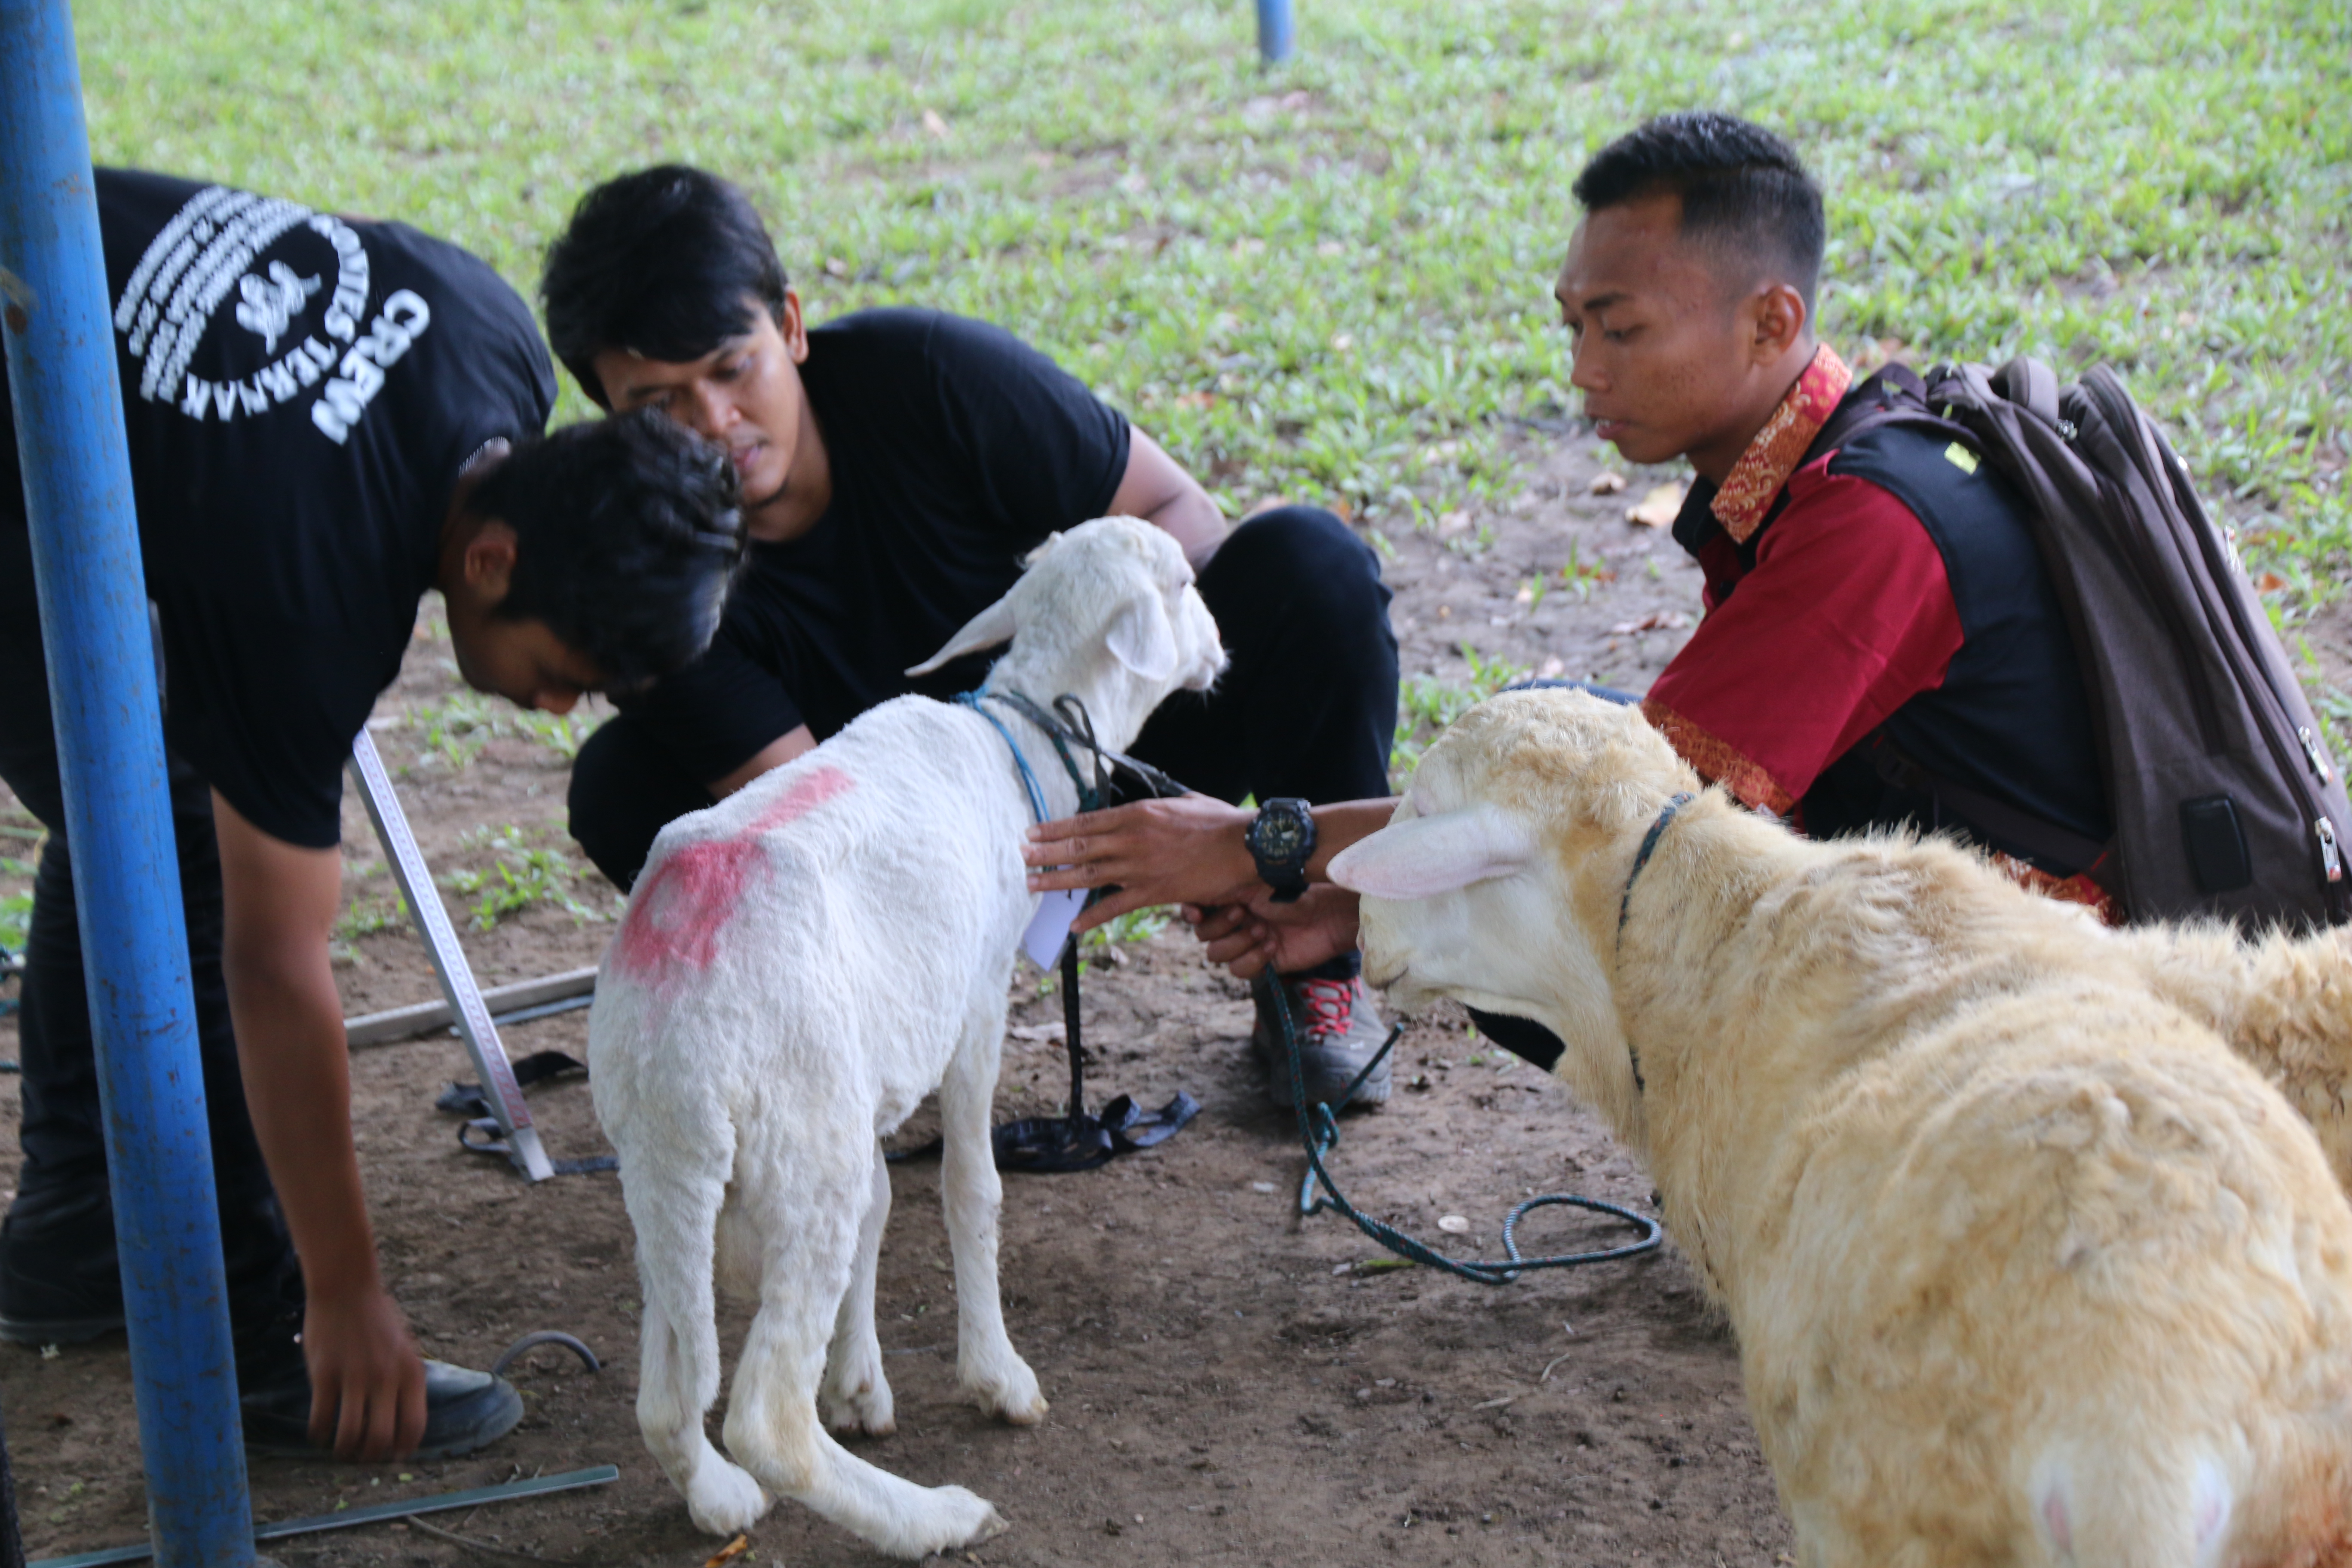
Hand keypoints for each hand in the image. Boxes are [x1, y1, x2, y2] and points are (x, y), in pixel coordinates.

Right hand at [303, 1287, 428, 1460]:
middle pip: (381, 1438)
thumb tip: (402, 1420)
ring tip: (339, 1450)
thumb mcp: (405, 1348)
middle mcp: (386, 1378)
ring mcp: (354, 1378)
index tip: (393, 1457)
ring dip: (343, 1451)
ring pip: (350, 1435)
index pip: (414, 1425)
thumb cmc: (377, 1318)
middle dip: (370, 1456)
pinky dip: (319, 1434)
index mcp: (411, 1372)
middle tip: (361, 1457)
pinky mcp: (324, 1375)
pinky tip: (318, 1434)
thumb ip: (405, 1380)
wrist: (347, 1289)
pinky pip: (321, 1419)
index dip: (404, 1448)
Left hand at [1025, 795, 1258, 932]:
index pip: (1086, 822)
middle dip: (1045, 853)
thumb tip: (1146, 812)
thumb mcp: (1183, 803)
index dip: (1055, 828)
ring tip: (1031, 884)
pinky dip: (1093, 916)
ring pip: (1089, 875)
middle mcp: (1132, 840)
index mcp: (1138, 814)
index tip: (1032, 831)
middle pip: (1079, 847)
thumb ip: (1157, 809)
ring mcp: (1140, 868)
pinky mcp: (1154, 892)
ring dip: (1057, 881)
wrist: (1245, 848)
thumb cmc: (1219, 823)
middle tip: (1019, 856)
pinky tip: (1073, 924)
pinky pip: (1116, 906)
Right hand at [1185, 884, 1361, 979]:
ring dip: (1237, 943)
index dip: (1190, 912)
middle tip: (1244, 913)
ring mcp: (1245, 942)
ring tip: (1262, 930)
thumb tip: (1195, 875)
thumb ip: (1224, 880)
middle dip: (1220, 925)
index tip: (1197, 911)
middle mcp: (1233, 919)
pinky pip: (1239, 970)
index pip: (1194, 909)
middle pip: (1202, 934)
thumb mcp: (1255, 877)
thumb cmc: (1295, 887)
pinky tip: (1272, 945)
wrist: (1328, 912)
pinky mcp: (1261, 962)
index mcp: (1229, 896)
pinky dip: (1253, 959)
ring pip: (1216, 954)